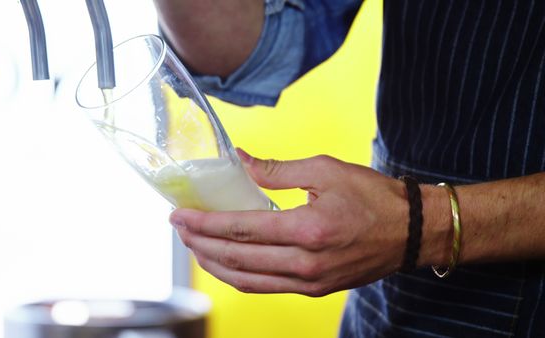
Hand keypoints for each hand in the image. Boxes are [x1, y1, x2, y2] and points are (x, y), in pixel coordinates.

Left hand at [169, 149, 410, 296]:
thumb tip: (239, 159)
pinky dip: (238, 276)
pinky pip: (265, 287)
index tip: (179, 215)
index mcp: (308, 230)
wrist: (412, 231)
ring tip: (194, 246)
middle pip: (236, 258)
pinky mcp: (313, 289)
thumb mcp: (325, 170)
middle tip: (179, 229)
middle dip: (199, 243)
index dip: (204, 223)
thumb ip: (276, 169)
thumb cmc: (373, 196)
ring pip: (246, 280)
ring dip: (214, 264)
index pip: (240, 229)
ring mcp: (309, 282)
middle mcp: (306, 263)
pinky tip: (224, 262)